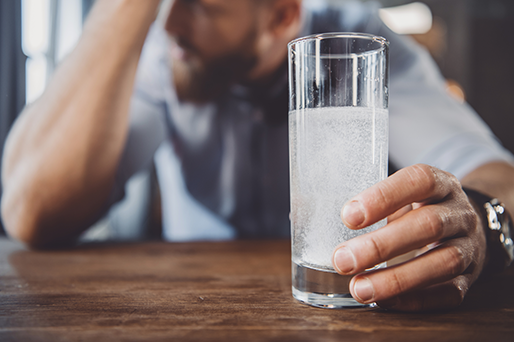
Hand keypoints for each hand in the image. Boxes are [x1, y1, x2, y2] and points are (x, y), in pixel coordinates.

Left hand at [331, 164, 486, 310]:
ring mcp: (469, 246)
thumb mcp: (402, 195)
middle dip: (381, 246)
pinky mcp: (470, 277)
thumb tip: (301, 215)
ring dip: (396, 279)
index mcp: (439, 184)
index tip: (348, 216)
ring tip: (359, 288)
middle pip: (428, 225)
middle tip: (342, 260)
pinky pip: (449, 292)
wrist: (466, 227)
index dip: (384, 197)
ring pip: (442, 262)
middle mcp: (459, 213)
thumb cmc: (418, 209)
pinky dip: (414, 299)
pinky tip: (383, 301)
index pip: (418, 180)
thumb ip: (367, 204)